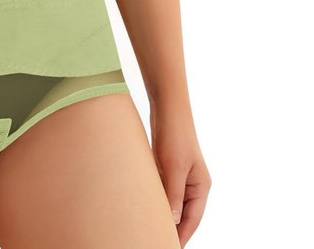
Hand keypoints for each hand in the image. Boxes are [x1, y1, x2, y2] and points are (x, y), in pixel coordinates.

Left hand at [151, 109, 211, 246]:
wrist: (166, 108)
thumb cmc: (174, 135)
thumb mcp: (174, 167)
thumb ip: (173, 194)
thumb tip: (173, 219)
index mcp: (200, 187)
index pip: (192, 219)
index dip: (182, 235)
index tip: (170, 247)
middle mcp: (191, 184)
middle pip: (182, 213)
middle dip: (170, 228)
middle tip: (154, 240)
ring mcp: (178, 176)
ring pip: (170, 201)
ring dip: (161, 213)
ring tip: (146, 229)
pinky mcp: (166, 167)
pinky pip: (161, 189)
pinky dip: (154, 198)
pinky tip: (142, 206)